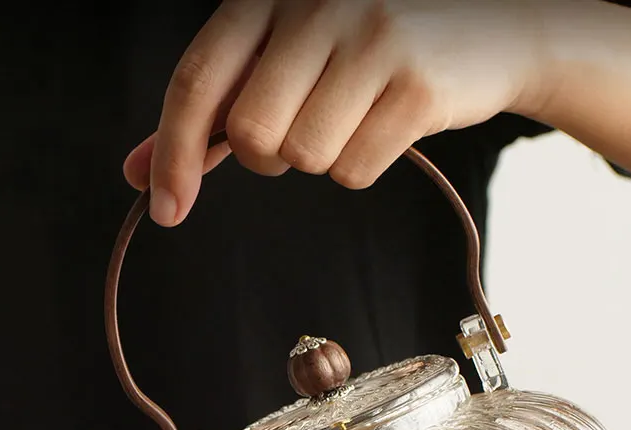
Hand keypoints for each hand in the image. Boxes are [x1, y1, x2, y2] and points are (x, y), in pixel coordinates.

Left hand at [124, 0, 551, 226]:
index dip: (174, 152)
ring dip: (321, 157)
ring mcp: (373, 38)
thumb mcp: (281, 63)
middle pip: (252, 134)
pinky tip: (387, 124)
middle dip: (267, 157)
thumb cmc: (367, 52)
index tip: (165, 208)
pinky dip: (362, 165)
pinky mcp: (417, 84)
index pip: (198, 81)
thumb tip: (141, 174)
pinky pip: (354, 171)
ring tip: (355, 115)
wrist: (489, 32)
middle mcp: (318, 4)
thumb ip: (211, 116)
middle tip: (301, 131)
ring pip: (303, 158)